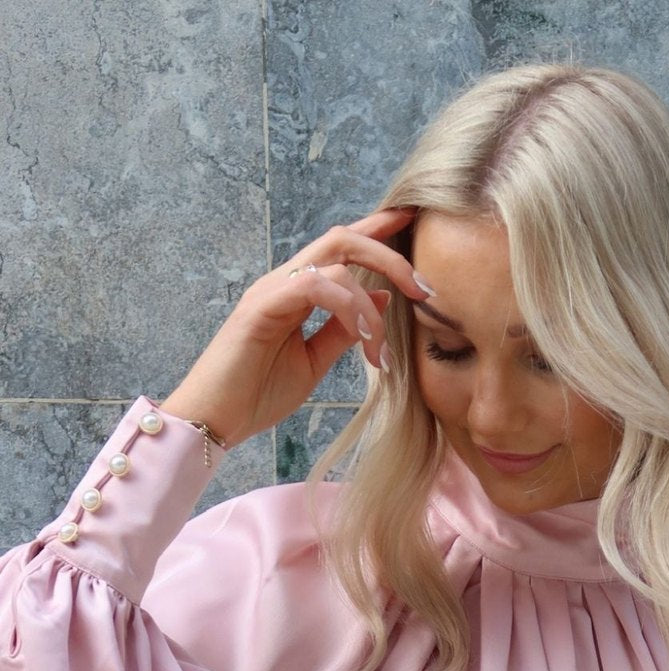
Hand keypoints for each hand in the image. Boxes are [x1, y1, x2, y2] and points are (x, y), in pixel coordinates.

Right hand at [160, 206, 429, 448]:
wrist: (214, 420)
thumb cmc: (257, 394)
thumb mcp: (314, 361)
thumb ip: (343, 330)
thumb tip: (382, 300)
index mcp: (297, 291)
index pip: (342, 248)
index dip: (377, 231)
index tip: (413, 224)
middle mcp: (285, 281)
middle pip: (344, 238)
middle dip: (390, 253)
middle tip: (425, 288)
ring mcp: (271, 290)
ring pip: (335, 259)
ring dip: (372, 300)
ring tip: (382, 346)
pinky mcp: (261, 306)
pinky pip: (314, 285)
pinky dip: (348, 308)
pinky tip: (364, 341)